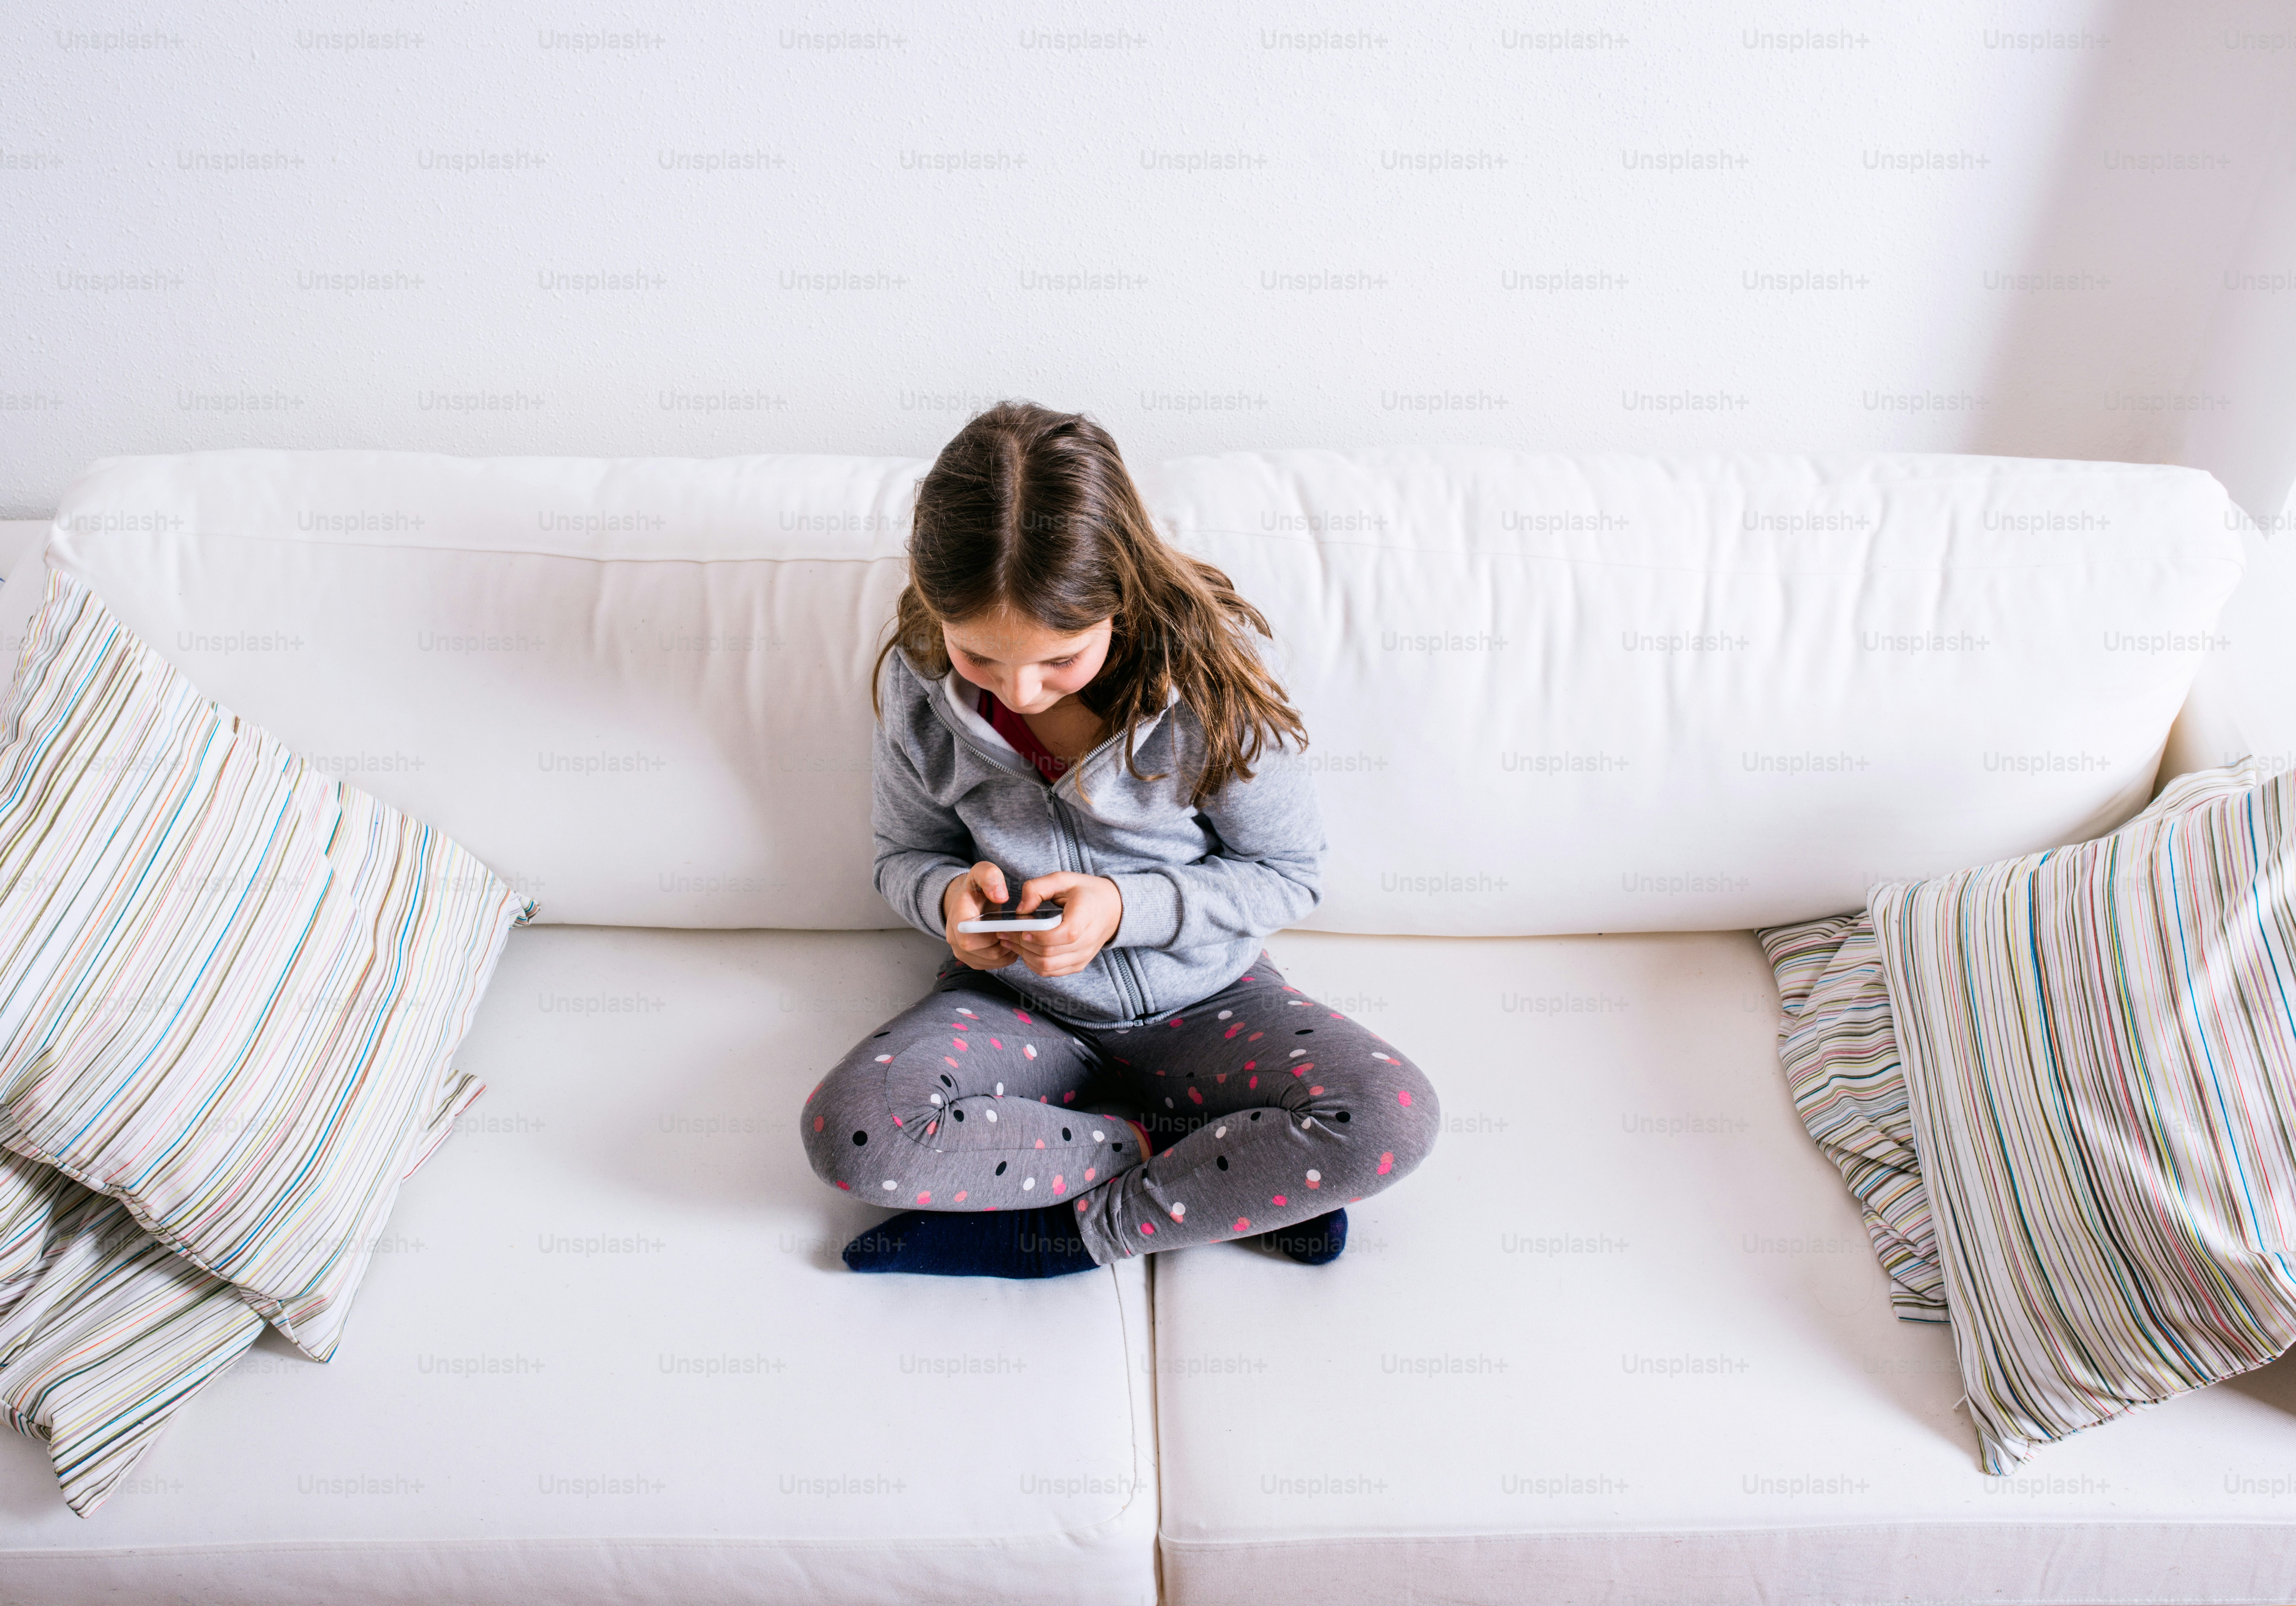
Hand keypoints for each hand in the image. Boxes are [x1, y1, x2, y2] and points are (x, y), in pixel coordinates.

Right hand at [942, 862, 1021, 969]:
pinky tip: (1010, 943)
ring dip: (1007, 952)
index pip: (969, 939)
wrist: (968, 900)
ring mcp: (961, 951)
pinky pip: (991, 965)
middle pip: (984, 953)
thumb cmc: (977, 887)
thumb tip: (1000, 897)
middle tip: (1018, 932)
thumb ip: (990, 877)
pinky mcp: (971, 958)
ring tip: (1016, 936)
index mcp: (957, 918)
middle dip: (1005, 945)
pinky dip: (1005, 957)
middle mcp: (954, 938)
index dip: (992, 937)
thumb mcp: (983, 872)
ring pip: (990, 961)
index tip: (1006, 927)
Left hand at [1009, 872, 1123, 979]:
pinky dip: (1033, 964)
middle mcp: (1086, 942)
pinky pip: (1051, 972)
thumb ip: (1037, 888)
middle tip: (1005, 933)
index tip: (1021, 927)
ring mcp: (1083, 956)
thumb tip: (1020, 910)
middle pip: (1049, 954)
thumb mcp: (1063, 879)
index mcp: (1085, 917)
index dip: (1038, 935)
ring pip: (1047, 967)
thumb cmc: (1086, 892)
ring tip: (1011, 941)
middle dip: (1022, 944)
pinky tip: (1025, 950)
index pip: (1062, 935)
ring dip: (1024, 956)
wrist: (1112, 909)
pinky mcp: (1078, 965)